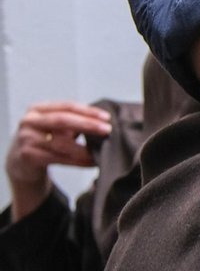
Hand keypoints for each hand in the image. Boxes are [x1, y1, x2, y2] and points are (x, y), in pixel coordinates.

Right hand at [5, 102, 110, 220]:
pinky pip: (59, 158)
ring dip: (85, 148)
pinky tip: (92, 162)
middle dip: (87, 125)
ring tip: (102, 150)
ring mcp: (27, 138)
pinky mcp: (28, 156)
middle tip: (107, 130)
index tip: (106, 117)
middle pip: (62, 120)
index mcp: (38, 109)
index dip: (87, 111)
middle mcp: (30, 121)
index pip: (66, 107)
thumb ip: (72, 121)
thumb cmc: (44, 141)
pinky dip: (78, 161)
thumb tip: (103, 122)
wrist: (20, 163)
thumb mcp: (53, 127)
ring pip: (61, 143)